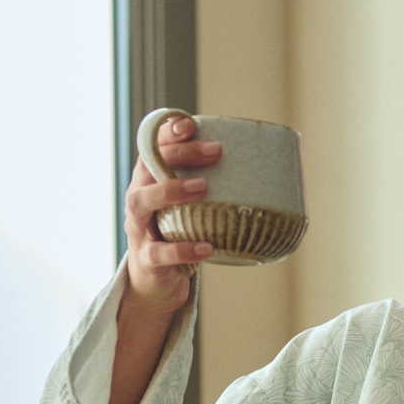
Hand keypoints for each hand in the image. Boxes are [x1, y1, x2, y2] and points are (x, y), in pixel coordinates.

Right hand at [122, 115, 224, 314]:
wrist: (156, 279)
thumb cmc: (179, 233)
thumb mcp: (191, 206)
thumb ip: (214, 186)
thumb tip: (265, 168)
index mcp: (149, 180)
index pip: (152, 147)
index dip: (167, 132)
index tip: (190, 124)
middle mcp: (138, 198)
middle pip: (149, 167)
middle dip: (181, 154)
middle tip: (216, 152)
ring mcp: (138, 228)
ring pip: (141, 202)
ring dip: (171, 190)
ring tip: (203, 188)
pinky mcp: (146, 258)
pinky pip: (160, 252)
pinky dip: (183, 249)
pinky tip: (207, 247)